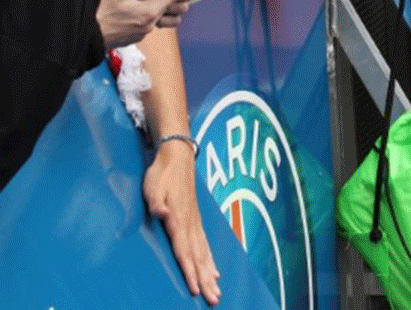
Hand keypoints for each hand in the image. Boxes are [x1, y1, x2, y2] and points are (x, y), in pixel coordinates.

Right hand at [97, 0, 193, 47]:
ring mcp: (143, 33)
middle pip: (168, 5)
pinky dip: (146, 13)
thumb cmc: (98, 13)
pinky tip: (135, 6)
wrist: (83, 37)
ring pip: (158, 14)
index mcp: (150, 11)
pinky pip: (148, 23)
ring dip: (157, 3)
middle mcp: (150, 25)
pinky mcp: (135, 37)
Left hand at [144, 141, 220, 303]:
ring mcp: (195, 223)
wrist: (177, 157)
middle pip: (198, 258)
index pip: (184, 251)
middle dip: (205, 280)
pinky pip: (205, 246)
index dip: (190, 271)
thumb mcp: (152, 186)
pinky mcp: (196, 221)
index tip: (195, 289)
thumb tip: (161, 213)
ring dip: (211, 274)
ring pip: (205, 254)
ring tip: (216, 292)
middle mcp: (190, 224)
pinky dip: (211, 261)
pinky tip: (216, 272)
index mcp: (178, 219)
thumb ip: (156, 202)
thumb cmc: (161, 174)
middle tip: (214, 300)